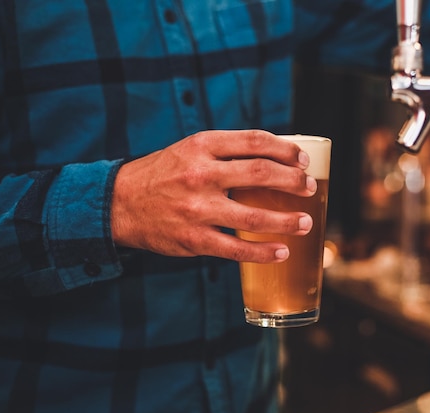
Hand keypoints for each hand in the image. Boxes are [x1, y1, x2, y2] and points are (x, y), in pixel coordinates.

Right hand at [111, 130, 316, 262]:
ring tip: (305, 223)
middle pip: (262, 174)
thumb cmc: (163, 174)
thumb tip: (274, 158)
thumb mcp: (190, 150)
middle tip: (310, 188)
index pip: (255, 142)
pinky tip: (282, 252)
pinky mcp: (194, 239)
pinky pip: (236, 249)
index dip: (286, 150)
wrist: (119, 203)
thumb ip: (226, 152)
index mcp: (202, 146)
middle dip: (294, 181)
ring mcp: (197, 208)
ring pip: (254, 216)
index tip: (303, 160)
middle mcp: (201, 174)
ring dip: (287, 220)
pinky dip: (263, 253)